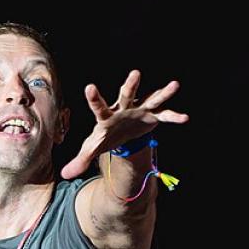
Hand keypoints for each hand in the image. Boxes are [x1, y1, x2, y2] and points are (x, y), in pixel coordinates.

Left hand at [60, 69, 188, 179]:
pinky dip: (173, 116)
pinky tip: (184, 118)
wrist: (120, 134)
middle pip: (126, 94)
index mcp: (106, 116)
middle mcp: (123, 108)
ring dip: (162, 93)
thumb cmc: (104, 137)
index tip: (89, 88)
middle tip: (136, 73)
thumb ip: (80, 160)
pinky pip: (164, 115)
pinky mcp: (151, 116)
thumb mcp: (92, 148)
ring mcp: (139, 110)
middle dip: (131, 85)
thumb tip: (63, 175)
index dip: (95, 98)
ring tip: (175, 85)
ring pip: (150, 99)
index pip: (99, 107)